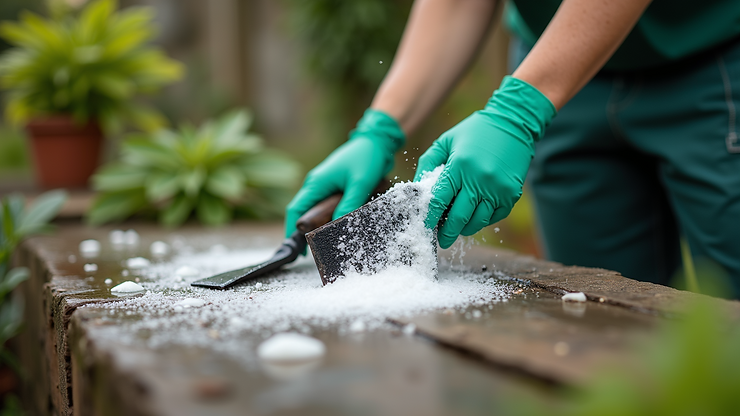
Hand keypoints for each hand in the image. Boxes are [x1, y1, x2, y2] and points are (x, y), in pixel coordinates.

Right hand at [285, 109, 404, 237]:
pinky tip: (335, 227)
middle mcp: (316, 184)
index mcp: (316, 183)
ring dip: (318, 225)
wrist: (375, 141)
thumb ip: (349, 205)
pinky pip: (326, 205)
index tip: (295, 249)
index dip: (292, 230)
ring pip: (315, 210)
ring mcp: (324, 184)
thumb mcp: (359, 184)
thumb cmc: (366, 158)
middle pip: (304, 212)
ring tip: (325, 243)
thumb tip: (338, 227)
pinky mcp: (334, 185)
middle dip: (306, 232)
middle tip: (313, 251)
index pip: (296, 210)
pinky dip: (328, 217)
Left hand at [414, 76, 555, 247]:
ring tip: (457, 229)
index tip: (425, 226)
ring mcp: (498, 189)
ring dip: (464, 229)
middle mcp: (479, 180)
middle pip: (458, 218)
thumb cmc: (474, 131)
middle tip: (441, 240)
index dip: (430, 217)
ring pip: (477, 222)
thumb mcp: (445, 141)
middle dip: (447, 233)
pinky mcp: (511, 194)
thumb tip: (417, 190)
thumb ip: (428, 165)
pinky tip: (474, 217)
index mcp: (459, 166)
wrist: (513, 122)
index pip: (439, 201)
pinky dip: (482, 221)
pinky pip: (494, 217)